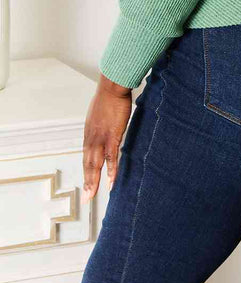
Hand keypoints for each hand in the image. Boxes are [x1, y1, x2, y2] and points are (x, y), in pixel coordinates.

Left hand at [82, 74, 131, 204]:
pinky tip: (110, 183)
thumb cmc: (110, 94)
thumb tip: (105, 124)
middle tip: (86, 198)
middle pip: (88, 163)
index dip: (87, 169)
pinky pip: (111, 158)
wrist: (112, 85)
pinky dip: (110, 171)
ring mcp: (101, 138)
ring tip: (92, 196)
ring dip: (93, 181)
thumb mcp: (102, 111)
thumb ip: (102, 122)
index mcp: (89, 131)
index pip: (86, 155)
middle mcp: (92, 137)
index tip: (87, 181)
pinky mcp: (113, 136)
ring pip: (95, 164)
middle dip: (87, 182)